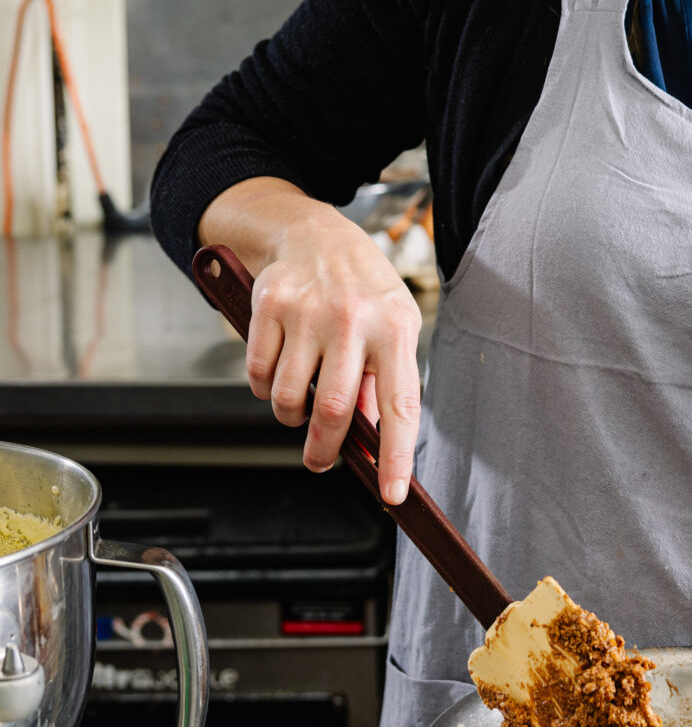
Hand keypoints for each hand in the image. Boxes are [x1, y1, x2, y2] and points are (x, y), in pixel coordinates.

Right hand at [200, 179, 422, 503]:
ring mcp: (308, 312)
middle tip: (319, 462)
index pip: (400, 405)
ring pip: (289, 397)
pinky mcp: (269, 306)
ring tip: (300, 401)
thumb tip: (374, 443)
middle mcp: (353, 319)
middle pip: (334, 409)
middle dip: (324, 449)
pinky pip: (257, 374)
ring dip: (290, 415)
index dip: (396, 455)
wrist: (314, 233)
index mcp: (394, 328)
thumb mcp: (390, 327)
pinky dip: (263, 387)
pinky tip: (278, 370)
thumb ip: (383, 382)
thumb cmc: (361, 289)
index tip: (393, 493)